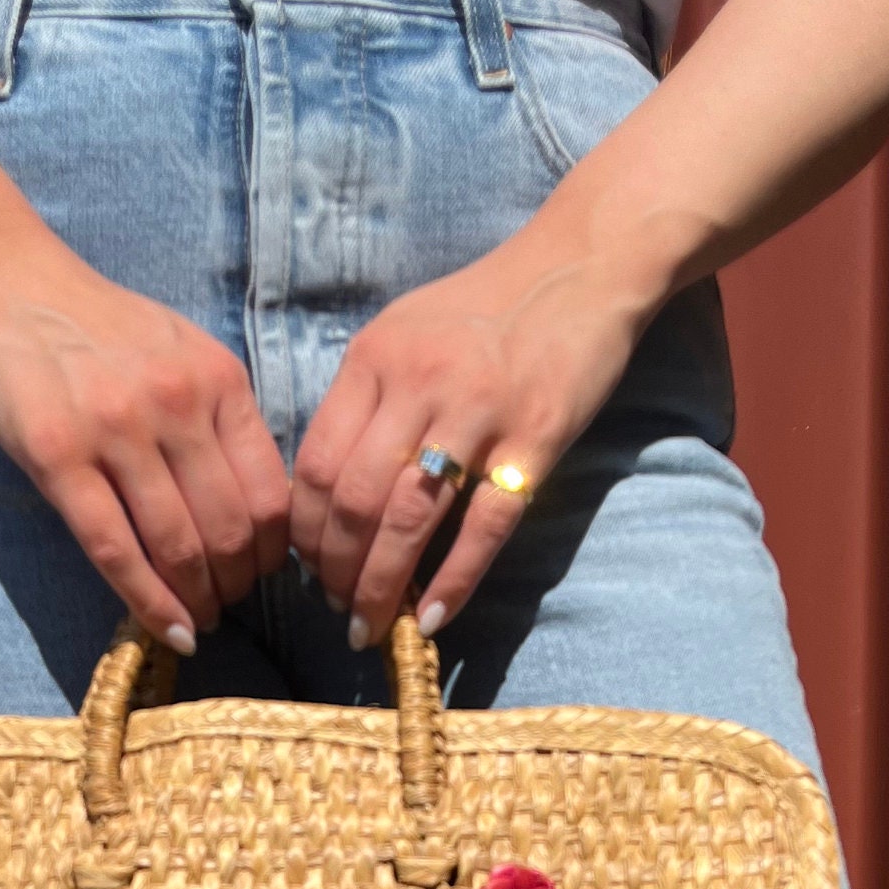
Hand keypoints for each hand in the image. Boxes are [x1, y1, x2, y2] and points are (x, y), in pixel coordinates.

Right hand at [0, 219, 290, 650]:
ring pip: (178, 546)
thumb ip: (221, 417)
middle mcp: (177, 405)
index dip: (275, 551)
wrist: (3, 282)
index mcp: (218, 380)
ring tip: (199, 622)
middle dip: (237, 585)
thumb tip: (258, 505)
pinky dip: (148, 602)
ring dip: (196, 600)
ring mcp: (116, 432)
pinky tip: (168, 630)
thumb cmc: (96, 324)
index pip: (271, 491)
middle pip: (231, 528)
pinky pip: (114, 550)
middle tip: (229, 608)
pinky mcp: (58, 459)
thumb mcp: (181, 351)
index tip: (263, 575)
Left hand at [288, 205, 651, 646]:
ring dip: (381, 585)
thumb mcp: (405, 331)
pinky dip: (454, 580)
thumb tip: (330, 486)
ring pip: (409, 519)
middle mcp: (420, 385)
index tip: (307, 568)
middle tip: (337, 608)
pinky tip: (432, 618)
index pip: (318, 463)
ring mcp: (480, 413)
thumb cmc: (487, 305)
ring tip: (371, 625)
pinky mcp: (536, 439)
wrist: (582, 264)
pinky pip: (485, 526)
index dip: (306, 529)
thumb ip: (366, 398)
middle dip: (337, 569)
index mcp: (376, 359)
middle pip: (355, 500)